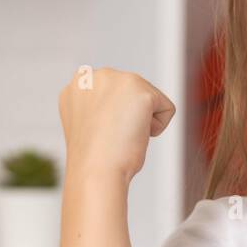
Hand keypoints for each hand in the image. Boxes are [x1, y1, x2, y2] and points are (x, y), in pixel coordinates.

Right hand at [58, 67, 174, 184]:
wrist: (95, 171)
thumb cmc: (95, 159)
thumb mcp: (92, 124)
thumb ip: (102, 107)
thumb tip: (120, 108)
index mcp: (79, 84)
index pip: (115, 95)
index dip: (114, 119)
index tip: (101, 134)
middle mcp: (95, 75)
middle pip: (135, 94)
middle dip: (129, 117)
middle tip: (112, 136)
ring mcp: (117, 78)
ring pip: (151, 99)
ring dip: (142, 121)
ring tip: (121, 134)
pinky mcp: (139, 89)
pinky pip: (167, 109)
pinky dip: (157, 127)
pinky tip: (135, 134)